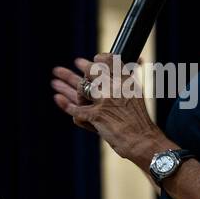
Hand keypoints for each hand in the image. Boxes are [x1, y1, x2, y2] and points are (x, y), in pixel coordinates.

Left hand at [51, 52, 168, 167]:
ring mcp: (104, 101)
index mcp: (126, 82)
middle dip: (85, 67)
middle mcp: (115, 88)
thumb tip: (139, 58)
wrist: (142, 140)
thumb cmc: (140, 119)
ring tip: (59, 82)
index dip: (101, 58)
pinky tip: (57, 98)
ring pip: (82, 87)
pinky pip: (76, 109)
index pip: (111, 61)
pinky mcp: (96, 116)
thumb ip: (132, 77)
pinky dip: (66, 105)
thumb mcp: (138, 94)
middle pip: (93, 70)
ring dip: (71, 88)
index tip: (96, 58)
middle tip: (78, 62)